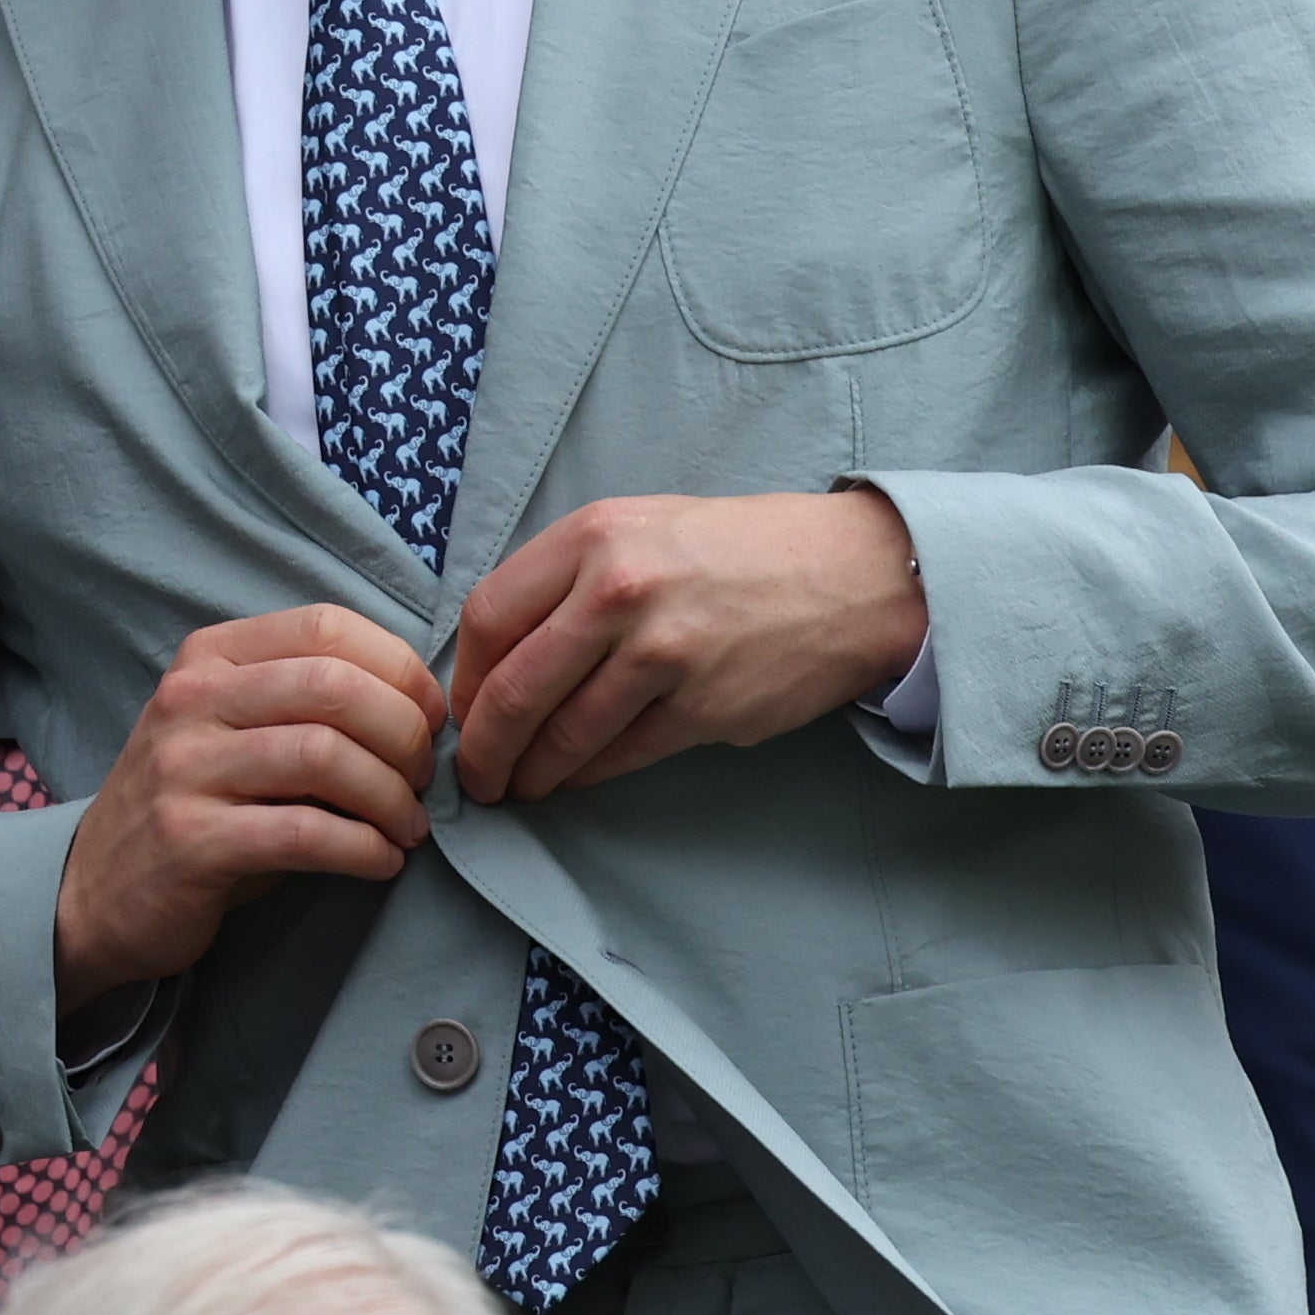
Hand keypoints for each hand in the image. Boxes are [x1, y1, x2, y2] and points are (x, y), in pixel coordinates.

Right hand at [54, 605, 446, 1000]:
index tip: (430, 718)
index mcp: (210, 656)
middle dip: (404, 733)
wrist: (93, 893)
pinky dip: (361, 849)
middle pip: (334, 686)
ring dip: (389, 797)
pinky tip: (381, 863)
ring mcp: (182, 768)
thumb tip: (423, 712)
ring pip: (324, 756)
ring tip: (407, 828)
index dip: (400, 668)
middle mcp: (190, 699)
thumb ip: (310, 707)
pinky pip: (302, 833)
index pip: (327, 627)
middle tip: (422, 780)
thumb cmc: (197, 807)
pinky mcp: (189, 841)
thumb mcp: (239, 733)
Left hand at [449, 490, 928, 804]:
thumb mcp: (643, 527)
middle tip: (476, 776)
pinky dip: (586, 777)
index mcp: (596, 535)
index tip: (464, 708)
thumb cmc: (740, 551)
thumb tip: (502, 657)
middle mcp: (620, 589)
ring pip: (563, 735)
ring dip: (531, 774)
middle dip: (483, 747)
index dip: (466, 677)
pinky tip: (575, 779)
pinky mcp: (702, 708)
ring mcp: (663, 653)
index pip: (489, 617)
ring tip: (521, 787)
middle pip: (513, 689)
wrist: (851, 575)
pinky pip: (618, 757)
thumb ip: (570, 577)